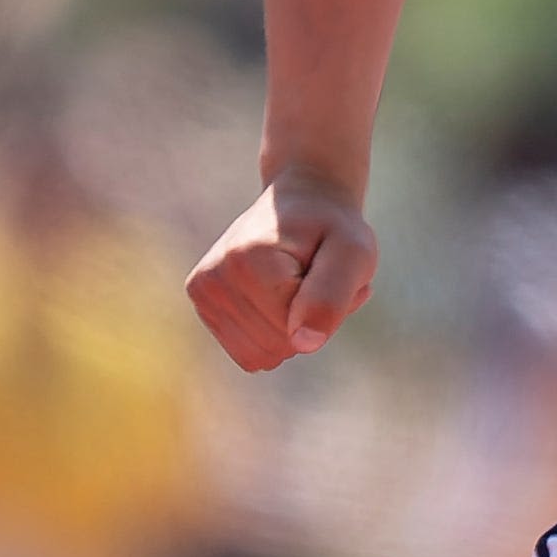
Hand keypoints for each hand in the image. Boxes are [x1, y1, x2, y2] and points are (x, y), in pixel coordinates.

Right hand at [186, 173, 375, 370]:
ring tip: (297, 287)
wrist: (303, 201)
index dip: (322, 312)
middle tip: (315, 279)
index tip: (327, 271)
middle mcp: (214, 276)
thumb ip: (331, 297)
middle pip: (275, 347)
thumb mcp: (353, 254)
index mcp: (248, 261)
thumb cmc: (332, 229)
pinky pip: (246, 352)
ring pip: (260, 356)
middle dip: (306, 323)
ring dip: (289, 331)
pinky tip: (277, 297)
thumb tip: (304, 344)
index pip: (293, 333)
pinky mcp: (203, 301)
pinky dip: (270, 334)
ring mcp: (203, 290)